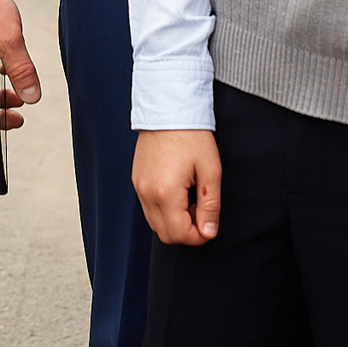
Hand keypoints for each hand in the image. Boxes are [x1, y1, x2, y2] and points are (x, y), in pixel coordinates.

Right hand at [133, 129, 222, 244]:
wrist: (168, 109)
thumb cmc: (192, 137)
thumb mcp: (211, 171)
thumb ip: (210, 206)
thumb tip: (208, 232)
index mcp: (166, 192)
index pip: (180, 234)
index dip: (200, 237)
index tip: (211, 225)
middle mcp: (147, 193)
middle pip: (165, 234)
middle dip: (186, 232)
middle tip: (202, 213)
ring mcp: (139, 186)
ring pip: (155, 223)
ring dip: (174, 222)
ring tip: (190, 201)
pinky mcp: (136, 180)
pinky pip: (148, 208)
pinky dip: (164, 210)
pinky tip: (178, 193)